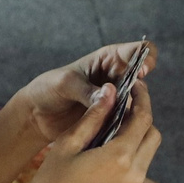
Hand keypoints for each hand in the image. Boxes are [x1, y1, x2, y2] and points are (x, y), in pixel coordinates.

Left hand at [15, 40, 155, 142]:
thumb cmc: (49, 89)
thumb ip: (87, 89)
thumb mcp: (65, 83)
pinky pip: (126, 122)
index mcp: (108, 59)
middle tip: (126, 100)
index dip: (146, 58)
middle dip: (140, 90)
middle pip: (142, 80)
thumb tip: (110, 95)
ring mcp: (116, 100)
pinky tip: (111, 131)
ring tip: (113, 119)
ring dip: (131, 111)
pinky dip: (123, 127)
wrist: (37, 114)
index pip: (138, 50)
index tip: (141, 73)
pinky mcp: (112, 119)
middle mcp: (116, 78)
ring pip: (138, 103)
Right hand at [18, 70, 159, 182]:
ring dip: (135, 140)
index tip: (135, 87)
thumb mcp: (67, 145)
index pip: (142, 118)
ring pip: (147, 155)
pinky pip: (139, 174)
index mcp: (118, 158)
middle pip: (152, 135)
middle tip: (123, 109)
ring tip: (110, 133)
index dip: (141, 98)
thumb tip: (110, 91)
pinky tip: (106, 160)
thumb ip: (93, 116)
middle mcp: (134, 176)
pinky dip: (129, 161)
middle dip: (142, 119)